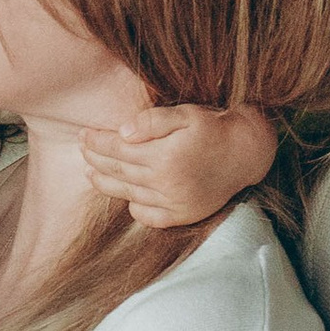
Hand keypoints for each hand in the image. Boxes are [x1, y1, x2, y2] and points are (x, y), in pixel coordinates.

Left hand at [81, 98, 277, 225]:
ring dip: (106, 183)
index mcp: (164, 156)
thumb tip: (123, 131)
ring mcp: (174, 203)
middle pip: (119, 171)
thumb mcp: (186, 114)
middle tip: (82, 148)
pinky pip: (149, 216)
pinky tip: (126, 197)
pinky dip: (134, 208)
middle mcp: (166, 183)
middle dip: (96, 159)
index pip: (118, 149)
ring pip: (129, 194)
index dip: (97, 141)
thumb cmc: (214, 127)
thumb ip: (153, 121)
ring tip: (91, 172)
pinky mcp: (183, 215)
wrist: (247, 153)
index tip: (83, 134)